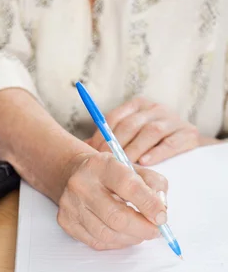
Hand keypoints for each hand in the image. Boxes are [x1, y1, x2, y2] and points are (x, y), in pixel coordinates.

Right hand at [57, 151, 167, 250]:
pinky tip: (123, 235)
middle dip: (142, 228)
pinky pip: (96, 241)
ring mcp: (71, 204)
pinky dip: (116, 243)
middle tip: (155, 231)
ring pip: (107, 233)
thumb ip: (154, 186)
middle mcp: (81, 183)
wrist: (77, 174)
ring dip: (130, 238)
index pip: (129, 186)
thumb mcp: (135, 169)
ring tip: (140, 233)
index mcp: (102, 165)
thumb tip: (161, 210)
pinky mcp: (66, 221)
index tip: (162, 217)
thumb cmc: (111, 174)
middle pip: (116, 216)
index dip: (149, 205)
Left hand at [86, 98, 202, 165]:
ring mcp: (172, 120)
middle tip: (108, 163)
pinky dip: (157, 153)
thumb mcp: (131, 135)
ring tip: (125, 165)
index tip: (94, 153)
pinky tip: (146, 163)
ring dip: (135, 149)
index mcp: (137, 106)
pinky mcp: (188, 134)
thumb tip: (83, 148)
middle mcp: (155, 109)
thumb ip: (109, 140)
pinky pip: (171, 143)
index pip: (115, 117)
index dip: (102, 135)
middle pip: (131, 124)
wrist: (188, 143)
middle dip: (117, 145)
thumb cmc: (151, 141)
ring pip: (151, 132)